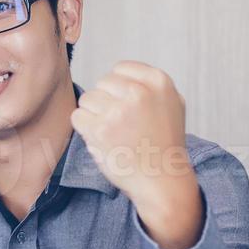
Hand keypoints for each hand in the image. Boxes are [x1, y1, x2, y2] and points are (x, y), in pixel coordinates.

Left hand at [70, 61, 202, 248]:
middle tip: (122, 125)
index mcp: (158, 81)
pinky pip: (77, 117)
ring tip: (114, 133)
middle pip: (102, 83)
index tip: (129, 108)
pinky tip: (103, 141)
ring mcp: (119, 110)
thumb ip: (149, 84)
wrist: (163, 179)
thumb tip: (118, 72)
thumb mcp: (171, 103)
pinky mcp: (100, 129)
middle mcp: (139, 92)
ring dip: (94, 116)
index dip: (119, 89)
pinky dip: (85, 129)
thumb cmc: (164, 143)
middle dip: (107, 102)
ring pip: (87, 98)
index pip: (120, 68)